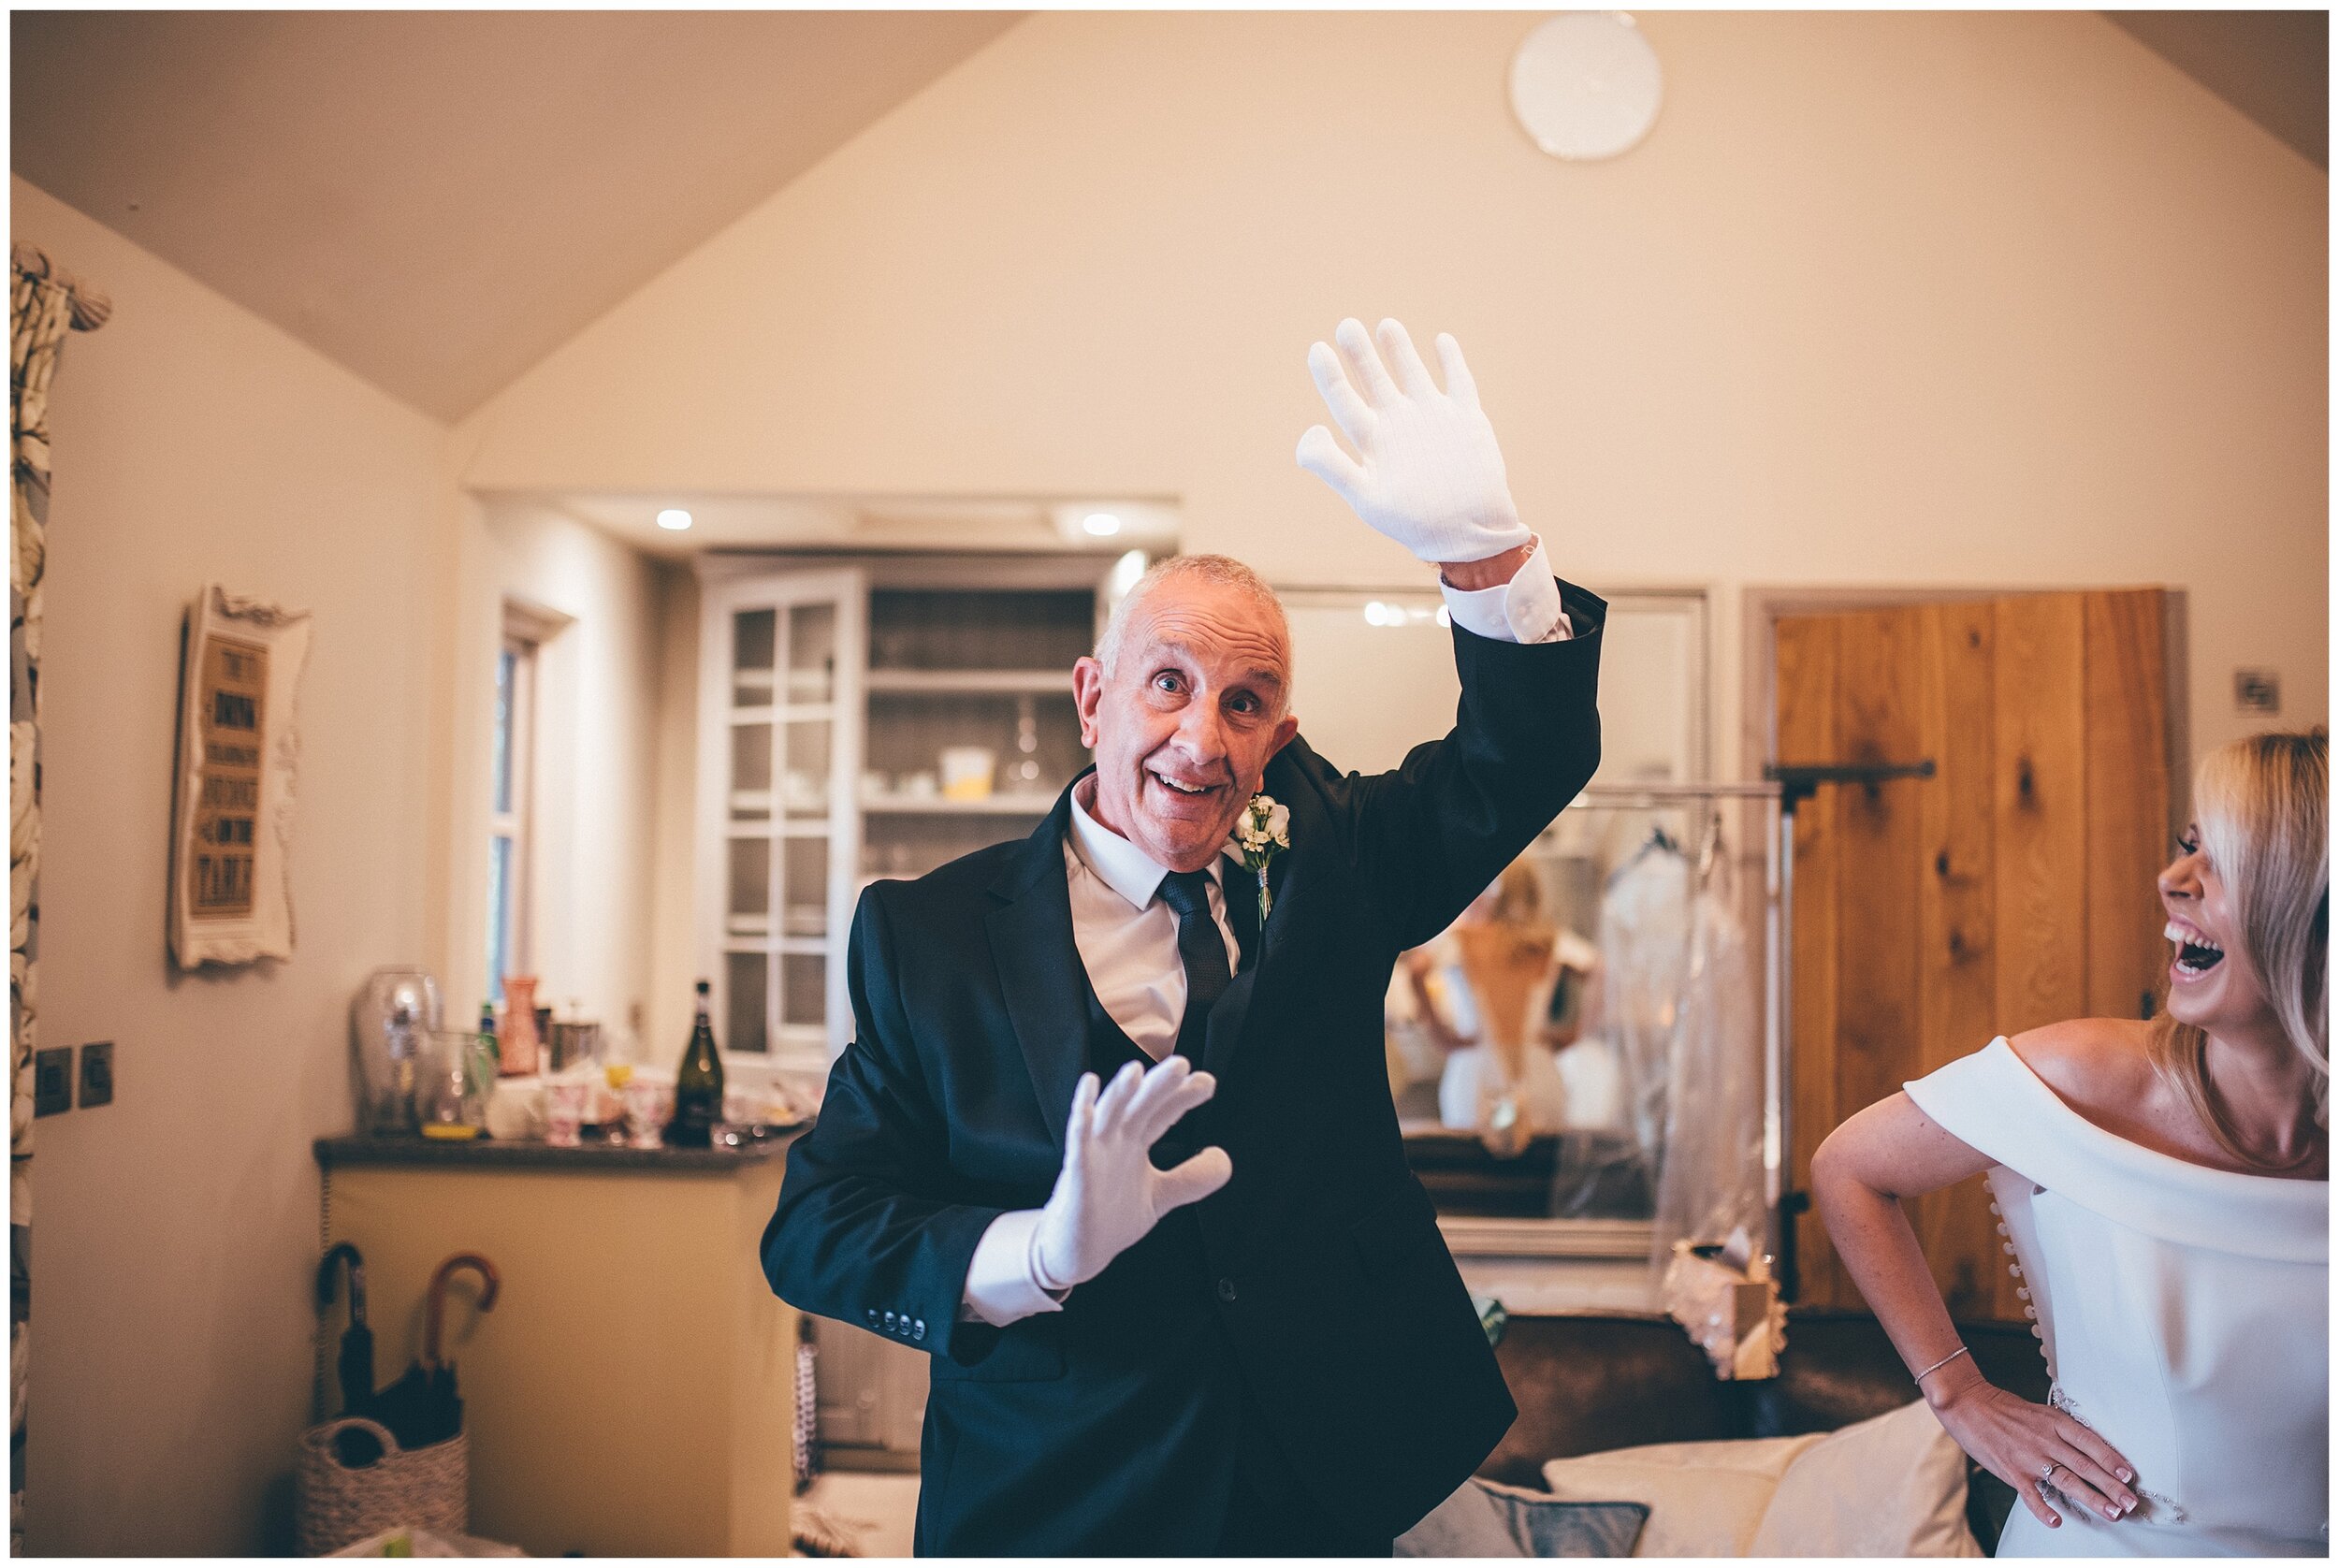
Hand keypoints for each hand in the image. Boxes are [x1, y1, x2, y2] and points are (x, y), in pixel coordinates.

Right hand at [1031, 1057, 1231, 1289]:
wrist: (1078, 1251)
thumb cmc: (1112, 1217)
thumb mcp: (1161, 1196)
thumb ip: (1191, 1178)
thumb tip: (1225, 1159)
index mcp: (1135, 1142)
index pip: (1162, 1112)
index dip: (1183, 1097)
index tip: (1207, 1083)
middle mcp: (1116, 1140)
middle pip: (1140, 1106)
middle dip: (1158, 1085)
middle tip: (1181, 1064)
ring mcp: (1094, 1153)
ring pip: (1108, 1115)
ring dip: (1120, 1093)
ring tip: (1135, 1070)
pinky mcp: (1076, 1172)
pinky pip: (1078, 1140)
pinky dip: (1082, 1114)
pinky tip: (1087, 1088)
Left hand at [1296, 318, 1532, 565]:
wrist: (1470, 533)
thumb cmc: (1415, 520)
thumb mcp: (1366, 497)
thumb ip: (1333, 466)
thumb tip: (1310, 432)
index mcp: (1374, 442)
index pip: (1344, 401)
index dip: (1329, 375)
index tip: (1316, 348)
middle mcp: (1400, 427)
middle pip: (1374, 381)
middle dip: (1360, 354)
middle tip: (1347, 326)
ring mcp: (1433, 420)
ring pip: (1412, 375)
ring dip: (1400, 350)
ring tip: (1386, 324)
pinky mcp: (1466, 419)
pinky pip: (1458, 383)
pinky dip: (1451, 360)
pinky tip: (1442, 340)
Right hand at [1929, 1370, 2139, 1528]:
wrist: (1967, 1403)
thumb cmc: (2003, 1408)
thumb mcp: (2039, 1412)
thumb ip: (2062, 1431)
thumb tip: (2090, 1451)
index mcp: (2053, 1421)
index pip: (2089, 1442)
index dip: (2111, 1459)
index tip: (2129, 1475)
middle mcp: (2044, 1439)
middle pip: (2084, 1465)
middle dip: (2111, 1485)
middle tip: (2131, 1502)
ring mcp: (2028, 1456)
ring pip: (2066, 1480)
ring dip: (2092, 1498)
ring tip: (2112, 1513)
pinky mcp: (2011, 1470)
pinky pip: (2031, 1494)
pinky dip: (2043, 1508)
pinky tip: (2056, 1521)